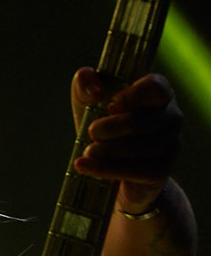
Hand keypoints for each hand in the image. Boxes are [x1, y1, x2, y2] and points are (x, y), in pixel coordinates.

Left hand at [70, 67, 182, 212]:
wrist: (116, 172)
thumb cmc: (105, 129)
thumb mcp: (89, 103)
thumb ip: (85, 83)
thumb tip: (94, 87)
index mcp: (160, 93)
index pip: (154, 87)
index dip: (130, 96)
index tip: (108, 106)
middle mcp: (172, 117)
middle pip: (138, 122)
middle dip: (108, 128)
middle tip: (91, 132)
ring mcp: (170, 145)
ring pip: (133, 148)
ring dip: (103, 150)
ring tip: (87, 152)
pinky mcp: (161, 172)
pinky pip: (132, 170)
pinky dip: (103, 169)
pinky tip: (83, 166)